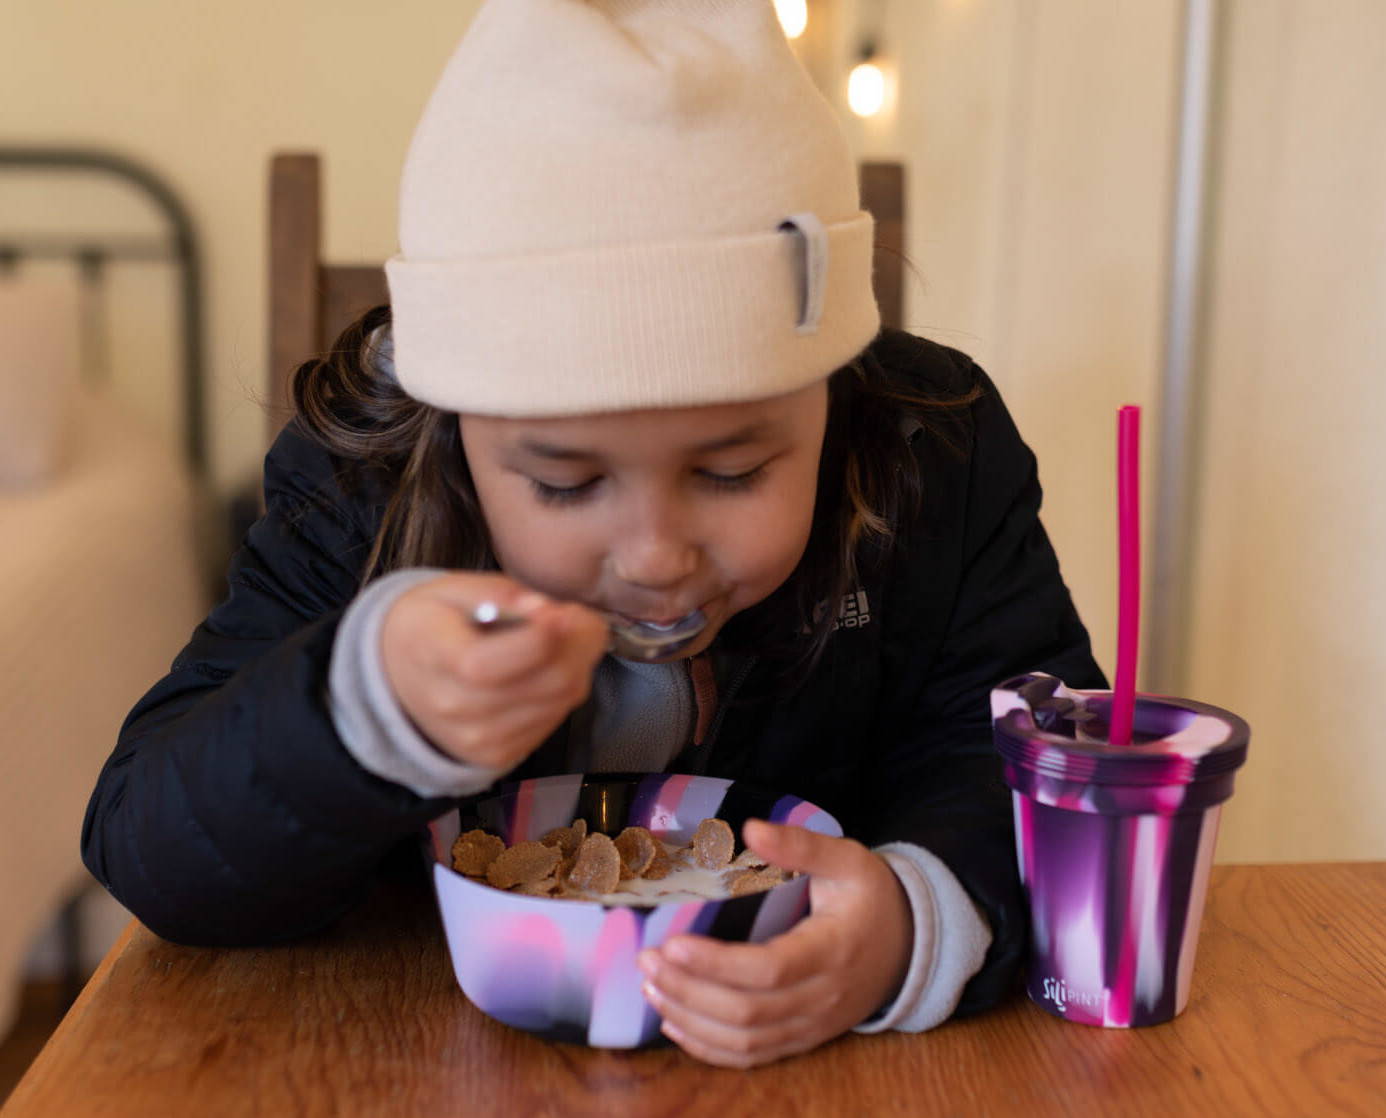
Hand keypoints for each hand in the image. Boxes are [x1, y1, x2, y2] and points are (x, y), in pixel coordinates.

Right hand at [379, 572, 607, 769]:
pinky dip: (564, 689)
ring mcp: (480, 739)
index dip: (540, 637)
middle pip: (548, 682)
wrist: (397, 677)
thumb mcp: (451, 590)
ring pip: (563, 699)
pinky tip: (547, 668)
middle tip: (575, 616)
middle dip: (579, 642)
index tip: (560, 610)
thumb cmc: (430, 624)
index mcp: (435, 659)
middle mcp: (457, 709)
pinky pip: (556, 717)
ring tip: (561, 637)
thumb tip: (545, 610)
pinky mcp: (500, 755)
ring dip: (578, 663)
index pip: (492, 664)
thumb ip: (500, 594)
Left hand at [637, 820, 912, 1066]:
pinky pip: (751, 1056)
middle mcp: (822, 998)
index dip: (717, 964)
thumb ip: (800, 845)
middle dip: (690, 990)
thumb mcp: (847, 859)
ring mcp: (812, 1025)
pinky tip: (674, 1022)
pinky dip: (708, 1047)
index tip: (673, 943)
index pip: (770, 970)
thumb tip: (751, 827)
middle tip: (647, 960)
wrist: (907, 945)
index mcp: (833, 951)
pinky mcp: (802, 1039)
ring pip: (744, 1041)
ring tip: (651, 987)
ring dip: (691, 1019)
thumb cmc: (871, 897)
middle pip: (748, 1012)